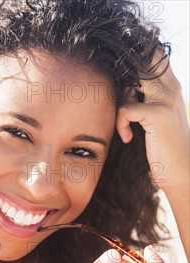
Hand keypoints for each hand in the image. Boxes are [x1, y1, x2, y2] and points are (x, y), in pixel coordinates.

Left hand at [116, 50, 189, 190]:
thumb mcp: (156, 118)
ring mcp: (166, 99)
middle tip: (120, 104)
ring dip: (120, 101)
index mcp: (172, 85)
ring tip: (125, 122)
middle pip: (140, 62)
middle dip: (122, 78)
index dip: (133, 59)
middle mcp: (171, 87)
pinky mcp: (158, 115)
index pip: (154, 55)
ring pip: (131, 82)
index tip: (119, 76)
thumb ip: (145, 100)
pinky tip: (127, 138)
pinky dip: (121, 125)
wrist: (181, 171)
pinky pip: (125, 109)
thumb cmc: (163, 148)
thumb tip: (121, 89)